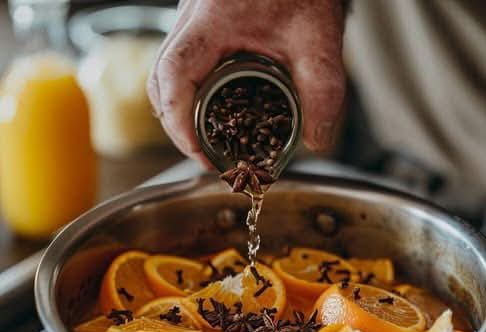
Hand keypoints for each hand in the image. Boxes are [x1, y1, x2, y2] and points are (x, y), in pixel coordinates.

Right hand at [148, 0, 345, 166]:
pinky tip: (213, 116)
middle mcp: (192, 20)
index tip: (200, 152)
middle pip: (161, 82)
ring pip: (166, 77)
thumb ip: (322, 91)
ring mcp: (192, 24)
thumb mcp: (318, 40)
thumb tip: (316, 141)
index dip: (179, 122)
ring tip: (208, 143)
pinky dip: (191, 98)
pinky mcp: (201, 31)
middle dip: (179, 127)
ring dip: (182, 115)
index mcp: (212, 21)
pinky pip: (181, 69)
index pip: (174, 75)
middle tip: (206, 156)